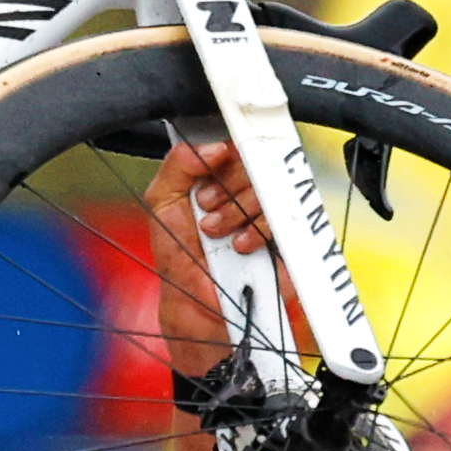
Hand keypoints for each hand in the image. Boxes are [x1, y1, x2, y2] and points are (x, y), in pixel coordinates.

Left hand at [142, 140, 270, 380]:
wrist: (196, 304)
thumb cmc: (182, 257)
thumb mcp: (162, 202)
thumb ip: (177, 165)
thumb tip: (210, 146)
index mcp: (223, 178)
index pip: (238, 145)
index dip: (225, 154)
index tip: (209, 170)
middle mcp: (249, 193)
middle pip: (258, 161)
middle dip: (228, 185)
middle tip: (208, 208)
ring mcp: (271, 214)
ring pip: (272, 188)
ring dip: (239, 210)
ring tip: (218, 232)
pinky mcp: (288, 238)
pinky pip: (286, 219)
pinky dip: (258, 231)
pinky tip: (240, 246)